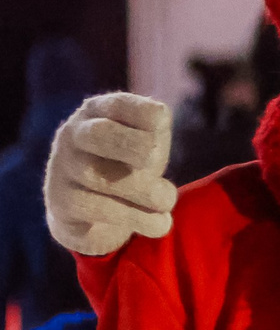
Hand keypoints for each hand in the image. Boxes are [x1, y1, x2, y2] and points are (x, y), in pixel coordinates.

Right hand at [46, 93, 175, 254]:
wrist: (93, 212)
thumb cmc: (130, 165)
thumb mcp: (150, 144)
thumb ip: (155, 137)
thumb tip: (150, 150)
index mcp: (99, 111)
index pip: (122, 105)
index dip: (149, 118)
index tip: (160, 134)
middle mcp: (74, 135)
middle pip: (98, 134)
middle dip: (131, 146)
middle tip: (152, 160)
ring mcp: (63, 169)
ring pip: (102, 178)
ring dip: (146, 193)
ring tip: (167, 202)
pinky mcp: (62, 204)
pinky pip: (98, 209)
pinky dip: (137, 218)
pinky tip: (159, 224)